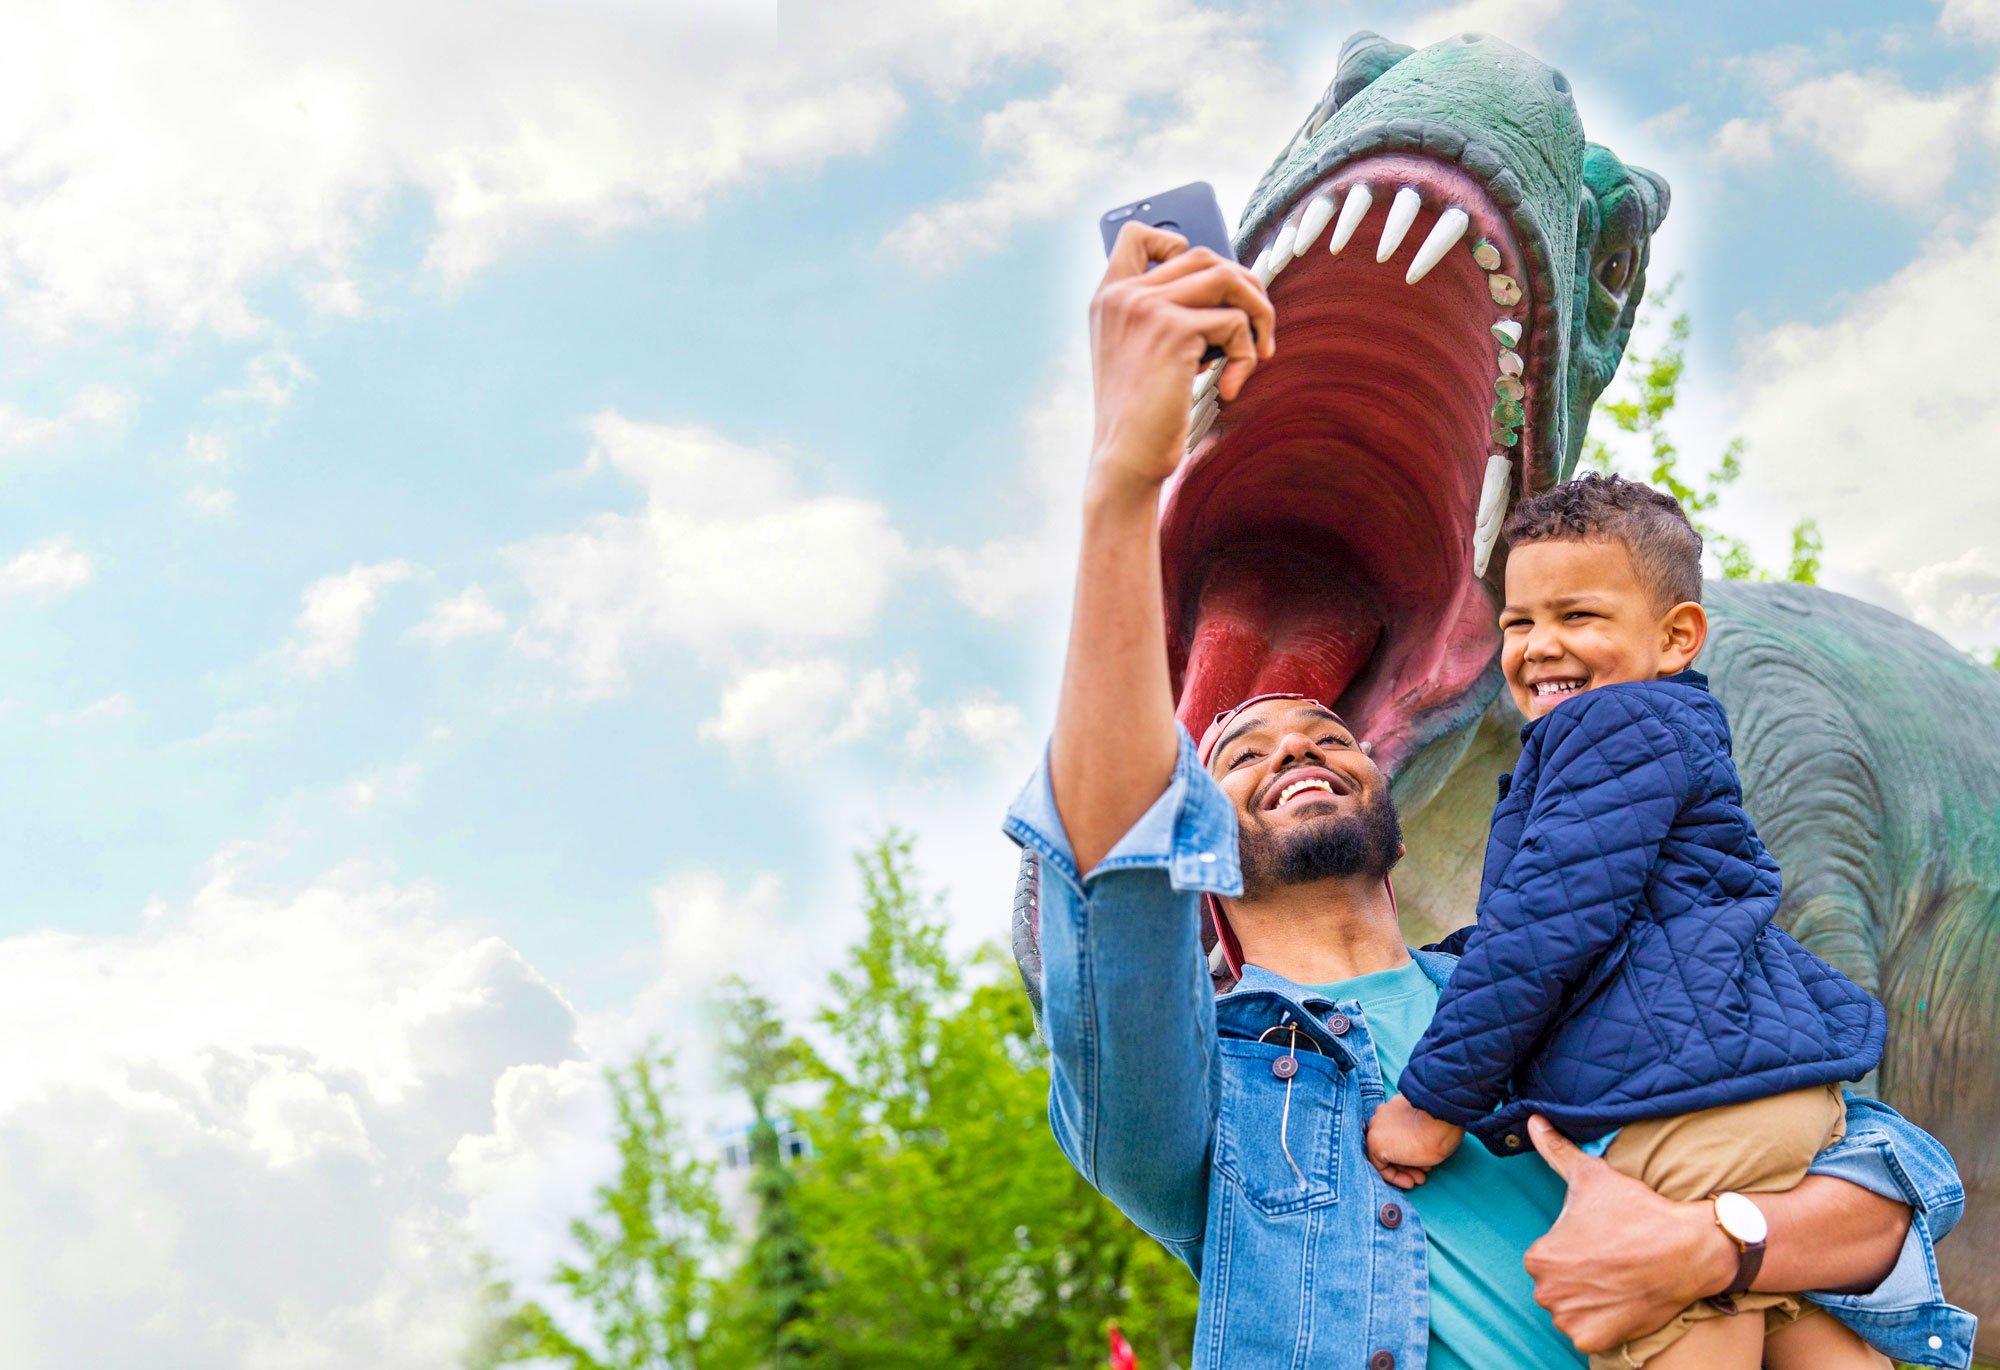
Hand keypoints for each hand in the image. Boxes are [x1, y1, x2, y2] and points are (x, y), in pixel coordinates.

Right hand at [1085, 221, 1274, 497]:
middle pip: (1204, 255)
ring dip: (1257, 311)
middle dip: (1242, 286)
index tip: (1201, 280)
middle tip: (1256, 327)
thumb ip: (1164, 316)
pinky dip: (1246, 356)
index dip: (1177, 242)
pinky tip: (1230, 388)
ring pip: (1227, 278)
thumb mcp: (1139, 355)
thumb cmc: (1140, 415)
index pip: (1137, 236)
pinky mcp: (1174, 331)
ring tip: (1258, 349)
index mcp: (1109, 298)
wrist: (1125, 460)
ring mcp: (1147, 308)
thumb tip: (1228, 289)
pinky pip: (1236, 323)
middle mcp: (1124, 295)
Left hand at [1366, 1094, 1463, 1189]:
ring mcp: (1376, 1129)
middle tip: (1423, 1173)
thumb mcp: (1426, 1126)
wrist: (1440, 1122)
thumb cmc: (1442, 1124)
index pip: (1397, 1134)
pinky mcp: (1376, 1144)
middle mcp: (1381, 1116)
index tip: (1424, 1162)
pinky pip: (1381, 1166)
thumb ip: (1414, 1133)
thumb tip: (1415, 1149)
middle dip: (1408, 1162)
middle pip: (1391, 1145)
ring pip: (1387, 1155)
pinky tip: (1410, 1183)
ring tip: (1420, 1179)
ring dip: (1405, 1170)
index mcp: (1394, 1107)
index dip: (1410, 1151)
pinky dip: (1395, 1177)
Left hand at [1522, 1115, 1735, 1352]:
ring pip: (1570, 1309)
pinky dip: (1601, 1322)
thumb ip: (1556, 1151)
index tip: (1598, 1240)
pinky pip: (1587, 1334)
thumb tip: (1533, 1120)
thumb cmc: (1637, 1211)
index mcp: (1538, 1257)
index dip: (1572, 1247)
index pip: (1545, 1255)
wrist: (1688, 1249)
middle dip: (1577, 1274)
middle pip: (1555, 1284)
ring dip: (1588, 1298)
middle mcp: (1546, 1292)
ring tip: (1618, 1278)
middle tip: (1610, 1259)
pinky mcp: (1593, 1340)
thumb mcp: (1591, 1175)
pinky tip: (1621, 1300)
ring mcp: (1570, 1320)